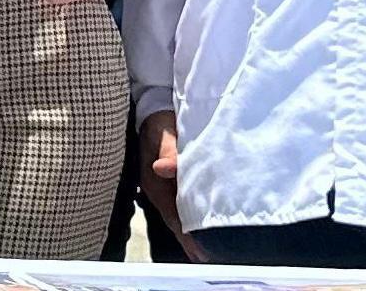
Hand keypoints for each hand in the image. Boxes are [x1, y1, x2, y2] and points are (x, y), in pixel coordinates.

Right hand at [134, 111, 207, 261]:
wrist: (155, 106)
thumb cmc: (161, 120)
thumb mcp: (165, 131)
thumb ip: (169, 150)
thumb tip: (163, 169)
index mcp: (154, 181)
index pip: (173, 215)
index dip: (187, 235)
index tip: (202, 253)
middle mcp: (158, 188)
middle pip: (176, 220)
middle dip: (191, 240)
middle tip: (210, 258)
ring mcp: (164, 186)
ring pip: (179, 213)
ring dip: (193, 229)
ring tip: (210, 248)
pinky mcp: (172, 180)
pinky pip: (182, 204)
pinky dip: (193, 215)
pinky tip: (203, 221)